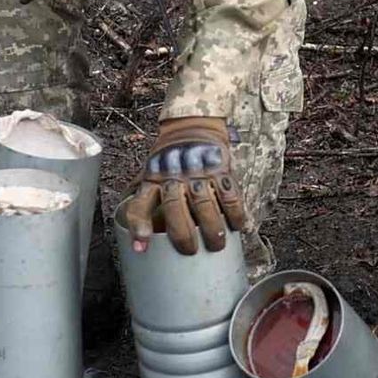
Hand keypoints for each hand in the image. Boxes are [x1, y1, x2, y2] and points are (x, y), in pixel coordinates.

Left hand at [120, 116, 251, 255]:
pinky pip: (230, 195)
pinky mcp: (220, 169)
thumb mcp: (151, 173)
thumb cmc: (169, 159)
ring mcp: (198, 172)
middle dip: (183, 236)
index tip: (142, 247)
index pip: (141, 204)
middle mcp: (173, 175)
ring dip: (212, 229)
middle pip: (175, 209)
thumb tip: (138, 236)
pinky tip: (239, 227)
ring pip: (204, 205)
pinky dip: (236, 213)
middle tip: (191, 251)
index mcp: (153, 179)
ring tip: (217, 245)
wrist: (192, 125)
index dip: (139, 227)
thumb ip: (145, 199)